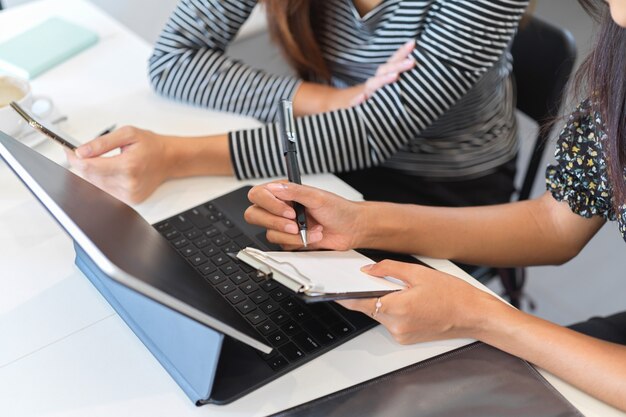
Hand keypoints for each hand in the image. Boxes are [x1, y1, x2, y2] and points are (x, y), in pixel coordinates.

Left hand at [65, 126, 171, 203]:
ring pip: (95, 186)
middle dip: (83, 164)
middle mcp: (129, 183)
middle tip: (84, 153)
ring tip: (102, 160)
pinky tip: (110, 171)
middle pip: (90, 177)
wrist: (168, 159)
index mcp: (129, 166)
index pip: (90, 167)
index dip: (75, 159)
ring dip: (93, 173)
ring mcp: (129, 194)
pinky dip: (102, 181)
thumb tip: (82, 151)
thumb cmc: (151, 146)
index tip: (70, 151)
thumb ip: (102, 142)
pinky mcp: (129, 200)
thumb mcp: (128, 134)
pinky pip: (105, 192)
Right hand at [245, 182, 365, 249]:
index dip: (268, 204)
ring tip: (311, 229)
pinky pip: (282, 245)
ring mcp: (283, 225)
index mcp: (284, 192)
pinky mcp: (288, 240)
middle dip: (275, 222)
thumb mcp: (317, 196)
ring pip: (269, 233)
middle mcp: (280, 208)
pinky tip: (312, 236)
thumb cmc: (338, 209)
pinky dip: (299, 242)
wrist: (350, 229)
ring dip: (293, 234)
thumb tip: (274, 188)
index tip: (288, 210)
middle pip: (255, 215)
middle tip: (295, 223)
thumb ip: (294, 191)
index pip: (258, 195)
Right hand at [331, 39, 415, 108]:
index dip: (401, 54)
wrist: (333, 105)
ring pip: (372, 86)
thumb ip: (388, 84)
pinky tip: (362, 98)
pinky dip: (357, 101)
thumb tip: (405, 74)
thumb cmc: (361, 100)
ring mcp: (360, 95)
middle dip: (398, 66)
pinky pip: (353, 104)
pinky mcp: (350, 107)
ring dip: (382, 80)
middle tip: (412, 61)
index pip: (390, 65)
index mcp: (377, 81)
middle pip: (384, 72)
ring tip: (395, 76)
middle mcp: (370, 85)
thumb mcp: (376, 91)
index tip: (412, 43)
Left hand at [337, 260, 500, 343]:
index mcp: (396, 308)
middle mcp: (396, 326)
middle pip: (369, 307)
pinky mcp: (406, 339)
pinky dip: (394, 311)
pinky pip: (391, 322)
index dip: (344, 295)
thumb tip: (368, 269)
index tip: (333, 289)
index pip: (358, 303)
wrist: (473, 315)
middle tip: (381, 280)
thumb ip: (388, 269)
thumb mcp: (418, 273)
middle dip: (371, 294)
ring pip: (380, 314)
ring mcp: (401, 335)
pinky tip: (410, 302)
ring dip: (384, 302)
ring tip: (405, 291)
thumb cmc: (453, 295)